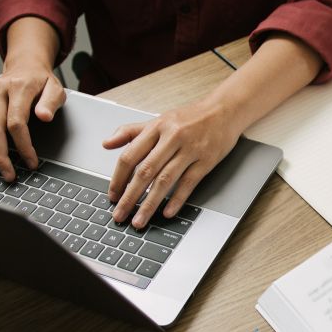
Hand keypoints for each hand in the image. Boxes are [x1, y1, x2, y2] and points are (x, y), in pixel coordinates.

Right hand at [0, 61, 64, 181]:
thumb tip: (45, 116)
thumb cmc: (41, 80)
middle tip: (8, 175)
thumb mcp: (55, 87)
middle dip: (0, 155)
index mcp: (17, 87)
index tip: (31, 162)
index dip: (23, 145)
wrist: (25, 65)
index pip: (16, 122)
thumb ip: (51, 102)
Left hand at [104, 100, 240, 227]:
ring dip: (150, 204)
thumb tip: (107, 143)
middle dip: (130, 197)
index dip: (118, 178)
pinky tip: (167, 212)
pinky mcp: (207, 160)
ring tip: (140, 220)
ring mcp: (190, 149)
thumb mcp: (159, 120)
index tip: (112, 195)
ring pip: (165, 180)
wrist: (224, 111)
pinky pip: (189, 183)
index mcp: (156, 127)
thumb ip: (131, 132)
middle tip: (120, 215)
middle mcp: (172, 137)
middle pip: (145, 171)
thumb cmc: (190, 118)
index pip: (130, 155)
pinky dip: (177, 199)